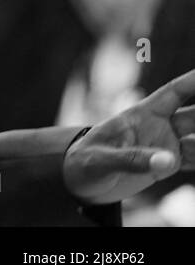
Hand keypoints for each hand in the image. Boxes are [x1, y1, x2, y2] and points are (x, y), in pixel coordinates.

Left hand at [63, 69, 194, 204]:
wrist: (80, 182)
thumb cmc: (83, 163)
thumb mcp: (100, 160)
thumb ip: (131, 159)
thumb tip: (169, 161)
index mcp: (140, 115)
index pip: (173, 93)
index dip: (193, 82)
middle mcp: (158, 128)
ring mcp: (165, 146)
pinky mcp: (167, 166)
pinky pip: (194, 161)